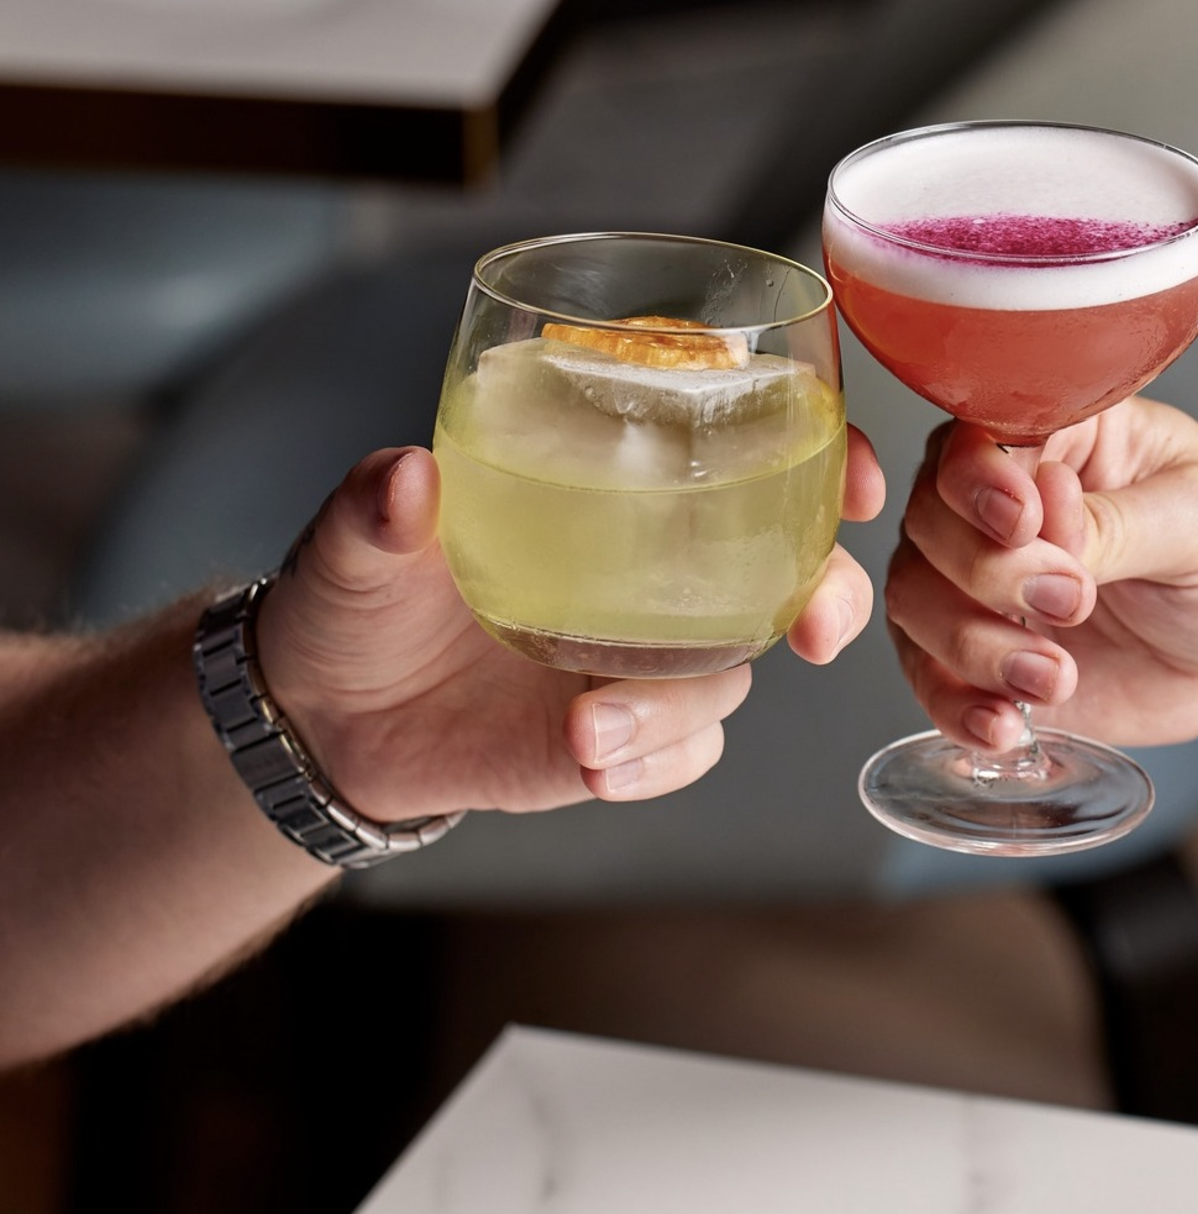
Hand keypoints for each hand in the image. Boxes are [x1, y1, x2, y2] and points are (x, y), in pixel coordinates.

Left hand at [256, 430, 884, 820]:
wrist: (330, 720)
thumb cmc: (357, 598)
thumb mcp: (354, 542)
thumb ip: (377, 508)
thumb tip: (406, 476)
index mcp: (609, 488)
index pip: (740, 451)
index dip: (821, 452)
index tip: (851, 474)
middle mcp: (649, 569)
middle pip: (786, 569)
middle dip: (830, 593)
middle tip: (815, 626)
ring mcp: (643, 656)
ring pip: (731, 675)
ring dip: (683, 705)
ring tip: (592, 729)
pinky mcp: (622, 733)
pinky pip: (681, 752)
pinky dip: (654, 762)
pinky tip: (595, 763)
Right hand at [884, 399, 1197, 751]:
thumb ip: (1119, 519)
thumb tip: (1047, 513)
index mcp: (1055, 434)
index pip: (976, 439)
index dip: (978, 481)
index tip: (1023, 523)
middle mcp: (995, 499)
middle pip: (929, 518)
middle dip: (986, 572)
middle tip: (1072, 603)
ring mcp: (976, 578)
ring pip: (913, 596)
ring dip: (973, 645)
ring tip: (1055, 677)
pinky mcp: (975, 653)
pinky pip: (926, 675)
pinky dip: (954, 703)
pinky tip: (1004, 725)